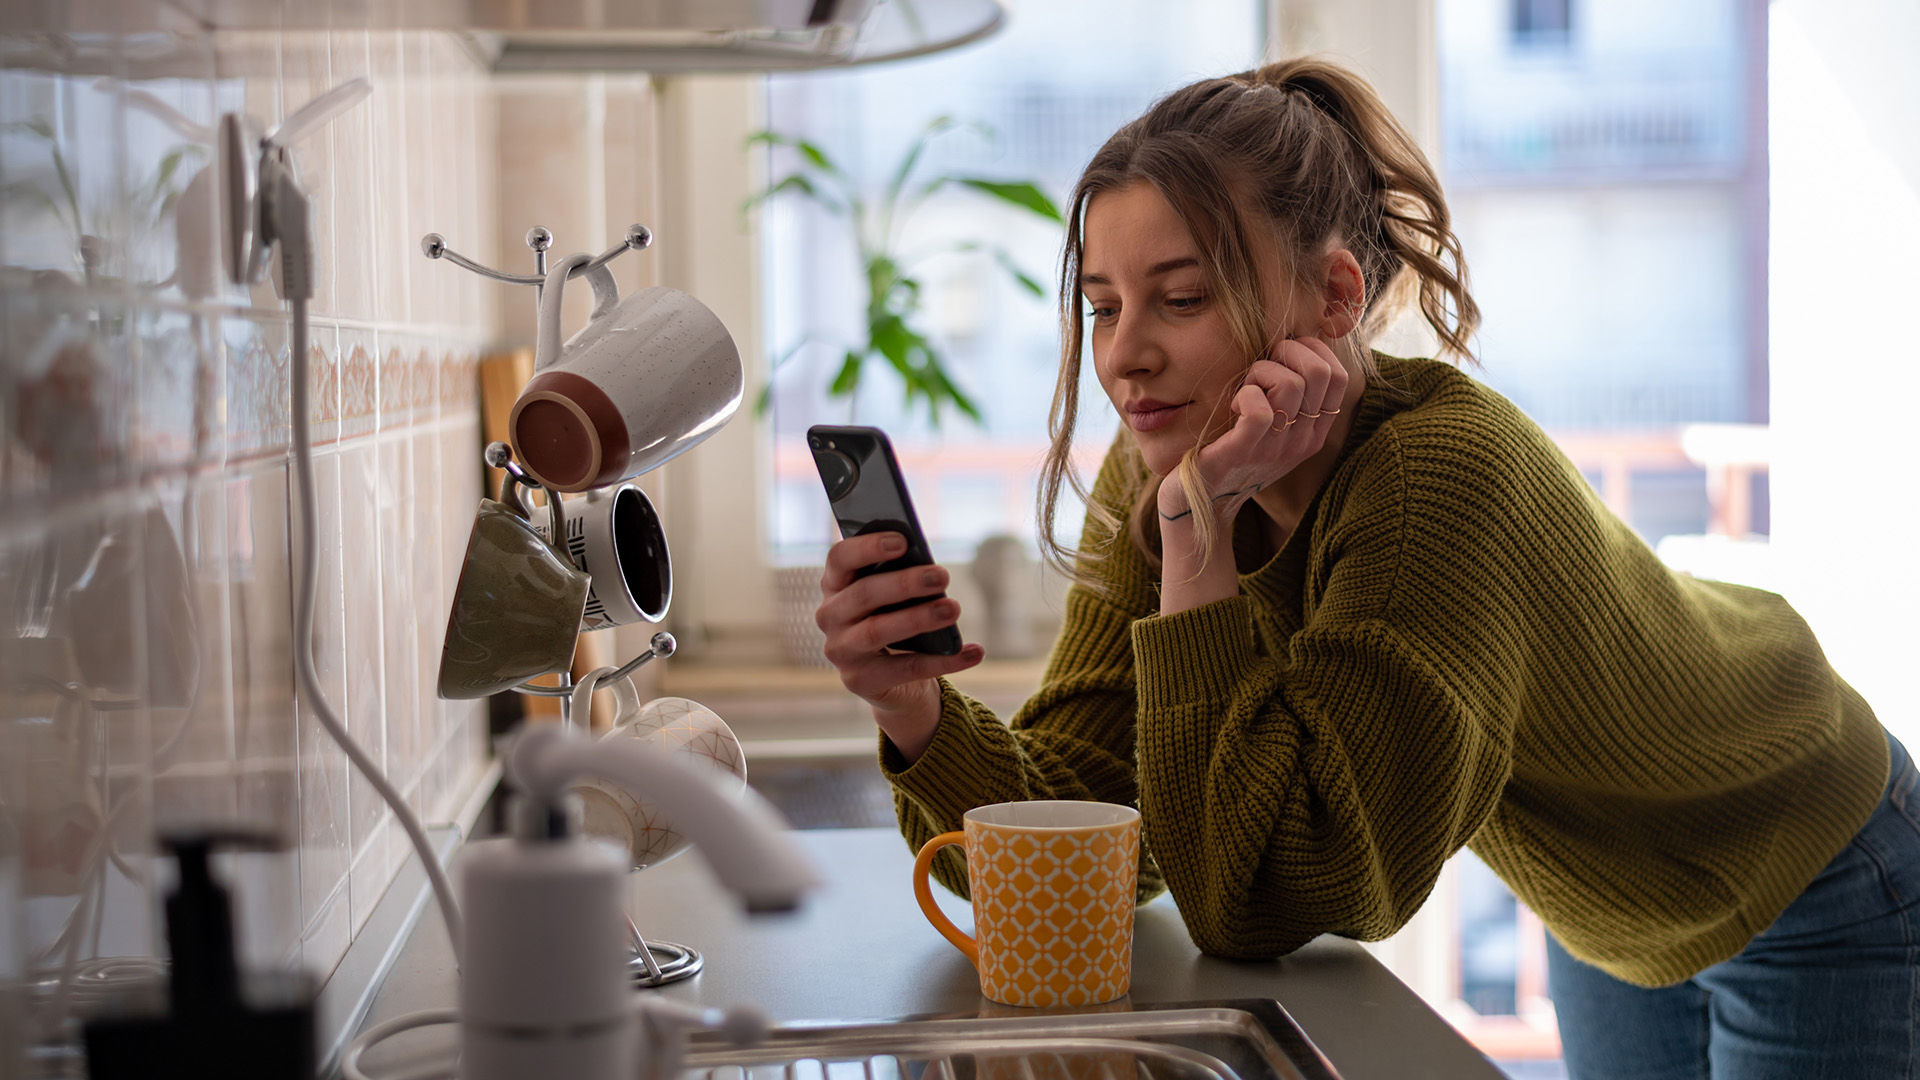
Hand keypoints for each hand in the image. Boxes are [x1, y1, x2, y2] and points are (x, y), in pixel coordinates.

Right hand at [816, 531, 984, 761]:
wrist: (891, 679)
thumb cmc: (894, 619)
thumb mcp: (894, 596)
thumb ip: (902, 578)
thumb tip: (931, 571)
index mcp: (835, 584)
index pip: (840, 558)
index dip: (867, 547)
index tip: (902, 541)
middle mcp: (829, 616)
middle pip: (863, 594)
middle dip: (904, 583)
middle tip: (941, 575)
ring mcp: (841, 651)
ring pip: (877, 630)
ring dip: (918, 618)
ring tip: (953, 608)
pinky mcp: (860, 681)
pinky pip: (905, 669)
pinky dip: (943, 661)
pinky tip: (974, 652)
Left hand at [1156, 336, 1350, 522]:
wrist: (1200, 501)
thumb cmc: (1233, 451)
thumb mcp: (1273, 427)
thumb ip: (1291, 398)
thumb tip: (1298, 346)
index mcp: (1313, 433)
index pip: (1337, 377)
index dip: (1311, 350)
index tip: (1282, 358)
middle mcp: (1301, 442)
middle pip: (1320, 373)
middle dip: (1287, 353)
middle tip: (1261, 370)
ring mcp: (1274, 450)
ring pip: (1291, 384)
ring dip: (1261, 371)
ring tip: (1245, 389)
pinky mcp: (1240, 453)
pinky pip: (1259, 411)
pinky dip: (1246, 394)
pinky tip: (1234, 403)